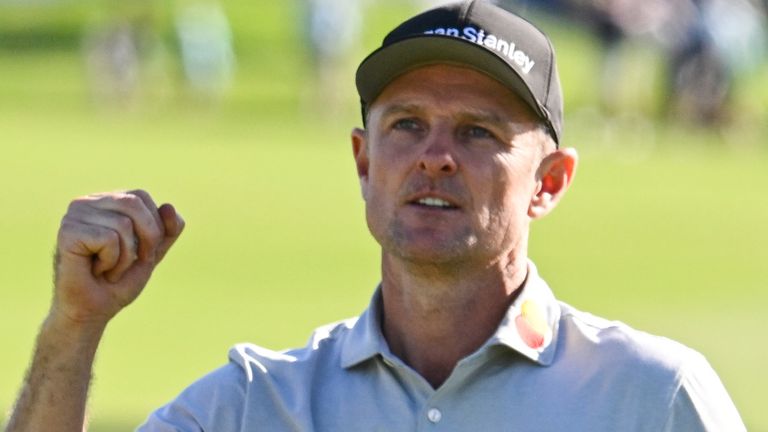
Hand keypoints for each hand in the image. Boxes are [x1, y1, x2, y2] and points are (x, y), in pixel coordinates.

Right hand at [52, 190, 184, 325]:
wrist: (93, 311)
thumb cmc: (118, 281)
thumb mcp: (153, 252)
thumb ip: (167, 229)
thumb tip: (168, 206)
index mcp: (106, 201)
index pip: (142, 196)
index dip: (153, 226)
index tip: (140, 252)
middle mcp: (87, 202)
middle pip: (134, 203)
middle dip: (145, 238)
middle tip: (129, 262)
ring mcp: (74, 215)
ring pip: (123, 224)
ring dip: (125, 257)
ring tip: (107, 268)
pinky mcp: (67, 231)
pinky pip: (108, 239)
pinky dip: (111, 261)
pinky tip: (95, 270)